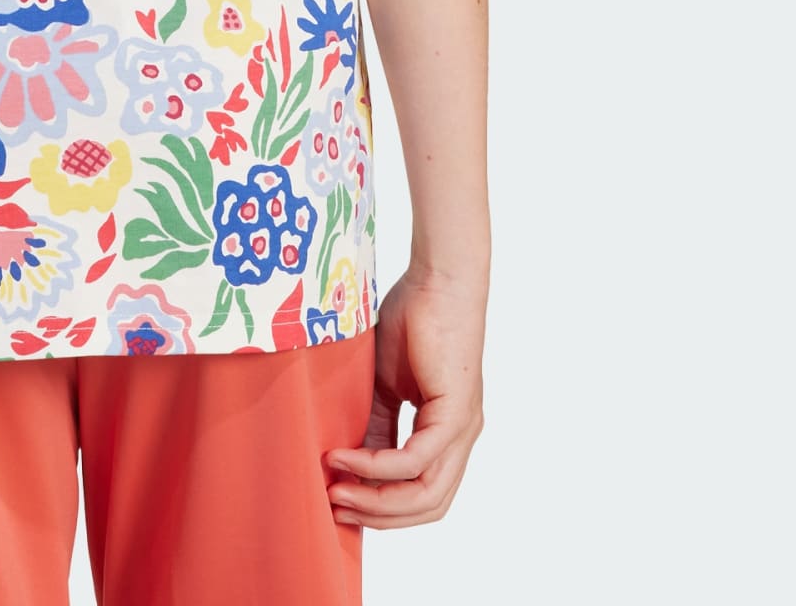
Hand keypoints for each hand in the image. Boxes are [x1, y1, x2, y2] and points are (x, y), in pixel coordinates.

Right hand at [325, 262, 485, 529]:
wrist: (436, 280)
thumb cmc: (412, 319)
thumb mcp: (383, 383)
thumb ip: (374, 423)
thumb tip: (347, 461)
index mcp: (445, 434)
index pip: (421, 494)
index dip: (382, 507)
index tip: (339, 500)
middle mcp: (460, 440)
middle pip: (426, 507)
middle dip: (377, 515)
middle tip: (333, 508)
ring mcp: (462, 430)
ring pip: (426, 495)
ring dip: (376, 501)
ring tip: (336, 490)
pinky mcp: (455, 415)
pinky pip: (416, 461)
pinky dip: (378, 468)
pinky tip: (346, 458)